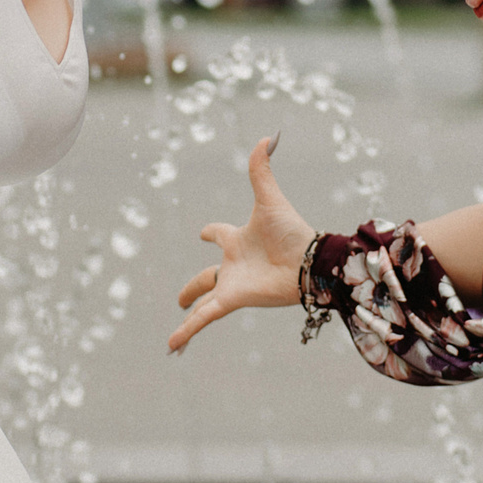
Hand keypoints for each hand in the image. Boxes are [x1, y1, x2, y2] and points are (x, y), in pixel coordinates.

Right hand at [169, 136, 315, 352]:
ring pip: (204, 302)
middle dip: (194, 286)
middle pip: (207, 277)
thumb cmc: (292, 230)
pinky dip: (189, 331)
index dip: (211, 232)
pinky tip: (172, 347)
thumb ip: (262, 169)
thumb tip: (267, 135)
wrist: (311, 262)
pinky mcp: (233, 299)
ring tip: (175, 338)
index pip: (220, 234)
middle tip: (182, 296)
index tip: (203, 232)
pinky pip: (205, 317)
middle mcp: (234, 264)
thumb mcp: (269, 198)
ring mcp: (233, 284)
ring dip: (190, 317)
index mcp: (238, 238)